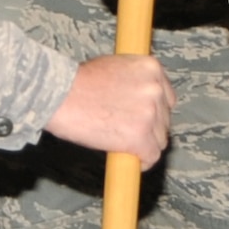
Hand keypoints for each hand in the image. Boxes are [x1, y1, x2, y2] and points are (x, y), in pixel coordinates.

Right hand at [43, 53, 174, 167]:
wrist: (61, 94)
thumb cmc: (79, 81)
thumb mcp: (114, 67)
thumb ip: (133, 81)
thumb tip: (137, 100)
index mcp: (151, 68)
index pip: (166, 97)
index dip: (155, 111)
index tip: (144, 120)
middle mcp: (155, 88)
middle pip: (164, 120)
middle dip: (150, 129)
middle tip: (128, 133)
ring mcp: (150, 113)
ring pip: (159, 140)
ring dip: (145, 145)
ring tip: (125, 146)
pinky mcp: (141, 136)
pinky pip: (152, 156)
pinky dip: (142, 161)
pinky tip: (130, 160)